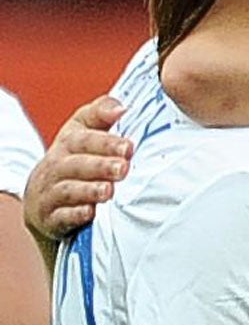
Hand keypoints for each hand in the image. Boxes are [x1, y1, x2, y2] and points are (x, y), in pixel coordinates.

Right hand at [23, 95, 129, 239]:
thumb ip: (100, 116)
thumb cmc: (75, 162)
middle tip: (124, 168)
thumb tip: (122, 107)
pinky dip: (75, 215)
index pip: (81, 138)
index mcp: (67, 144)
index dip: (105, 141)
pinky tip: (90, 213)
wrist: (44, 203)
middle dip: (101, 165)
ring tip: (109, 190)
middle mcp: (56, 166)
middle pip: (75, 164)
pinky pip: (60, 216)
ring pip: (68, 190)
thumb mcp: (83, 134)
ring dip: (89, 190)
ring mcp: (51, 193)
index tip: (129, 145)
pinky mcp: (50, 217)